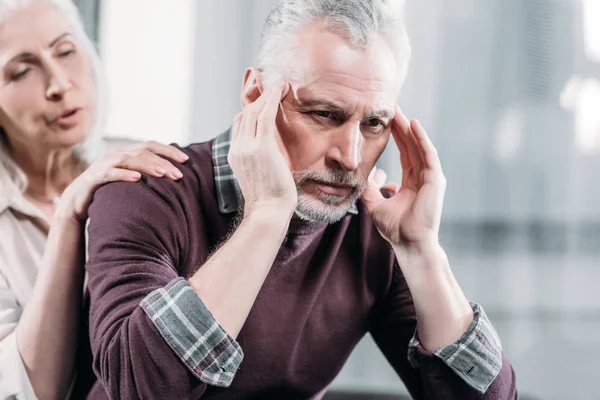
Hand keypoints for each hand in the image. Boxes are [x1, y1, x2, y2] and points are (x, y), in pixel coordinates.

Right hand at [57, 141, 188, 221]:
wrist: (77, 203)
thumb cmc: (109, 192)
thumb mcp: (130, 181)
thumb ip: (147, 175)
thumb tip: (173, 177)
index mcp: (126, 153)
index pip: (151, 145)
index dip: (168, 150)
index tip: (186, 160)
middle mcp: (116, 154)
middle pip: (143, 152)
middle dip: (163, 161)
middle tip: (179, 174)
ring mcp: (104, 164)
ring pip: (129, 160)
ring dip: (148, 166)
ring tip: (163, 174)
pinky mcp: (94, 177)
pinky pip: (110, 173)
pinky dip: (124, 175)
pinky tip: (137, 179)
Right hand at [228, 82, 296, 217]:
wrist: (268, 211)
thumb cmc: (270, 199)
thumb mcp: (261, 176)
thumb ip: (262, 161)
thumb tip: (271, 156)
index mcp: (235, 155)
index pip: (240, 124)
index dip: (252, 110)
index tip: (266, 101)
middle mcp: (238, 148)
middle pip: (245, 114)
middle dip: (259, 98)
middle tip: (275, 86)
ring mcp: (247, 147)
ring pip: (254, 111)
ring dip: (268, 95)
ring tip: (281, 85)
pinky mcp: (261, 147)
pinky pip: (265, 114)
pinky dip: (273, 98)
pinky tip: (282, 88)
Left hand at [361, 105, 445, 250]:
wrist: (409, 244)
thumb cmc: (394, 228)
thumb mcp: (373, 204)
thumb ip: (369, 187)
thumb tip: (368, 173)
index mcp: (411, 181)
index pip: (404, 152)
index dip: (395, 136)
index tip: (385, 121)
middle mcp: (423, 177)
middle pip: (411, 145)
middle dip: (401, 126)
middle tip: (391, 107)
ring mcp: (431, 177)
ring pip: (419, 146)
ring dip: (409, 128)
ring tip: (398, 111)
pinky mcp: (435, 180)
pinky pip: (428, 154)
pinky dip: (421, 139)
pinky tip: (412, 125)